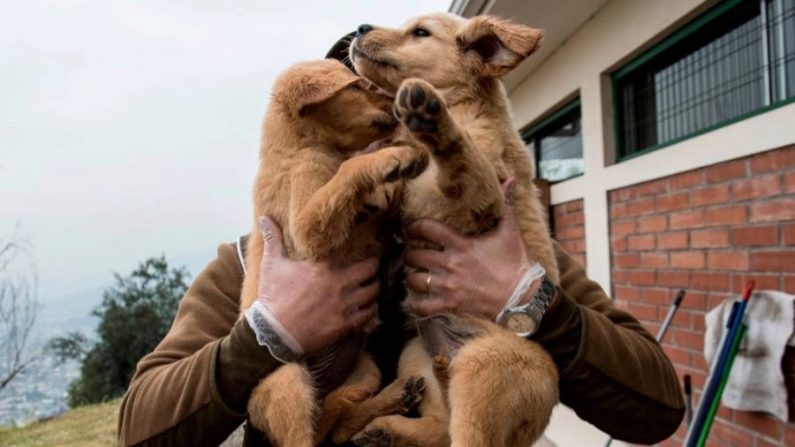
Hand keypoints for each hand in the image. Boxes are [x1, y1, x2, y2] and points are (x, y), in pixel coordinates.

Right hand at [256, 216, 379, 354]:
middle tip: (371, 267)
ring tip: (370, 286)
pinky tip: (367, 307)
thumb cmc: (273, 296)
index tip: (364, 247)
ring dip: (374, 287)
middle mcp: (338, 282)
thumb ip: (273, 239)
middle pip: (370, 268)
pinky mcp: (345, 323)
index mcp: (324, 265)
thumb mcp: (272, 264)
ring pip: (373, 291)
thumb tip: (264, 218)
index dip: (359, 247)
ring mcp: (344, 303)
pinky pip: (369, 313)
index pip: (352, 249)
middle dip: (373, 266)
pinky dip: (371, 309)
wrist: (273, 332)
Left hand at [404, 180, 545, 320]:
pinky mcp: (450, 304)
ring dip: (412, 278)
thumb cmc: (516, 262)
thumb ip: (505, 204)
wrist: (523, 295)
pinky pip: (422, 307)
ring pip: (413, 280)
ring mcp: (448, 286)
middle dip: (410, 254)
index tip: (410, 228)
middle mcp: (449, 264)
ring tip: (416, 275)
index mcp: (460, 244)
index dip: (413, 227)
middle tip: (413, 254)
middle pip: (413, 256)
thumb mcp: (510, 230)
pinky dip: (417, 305)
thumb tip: (509, 180)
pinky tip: (418, 301)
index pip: (426, 229)